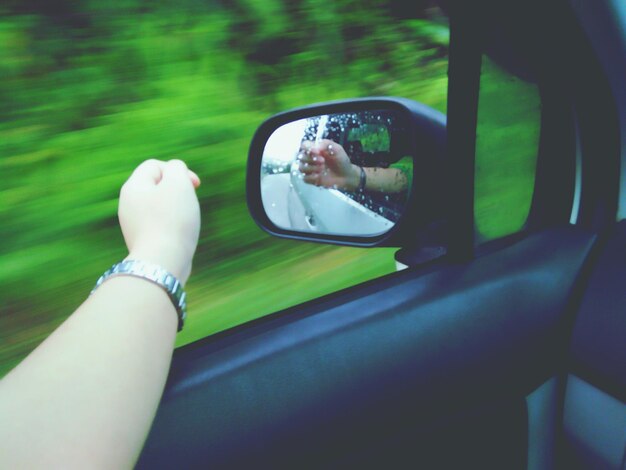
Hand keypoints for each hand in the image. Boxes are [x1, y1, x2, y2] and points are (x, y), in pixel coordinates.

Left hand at [118, 159, 200, 284]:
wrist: (162, 263)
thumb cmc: (172, 221)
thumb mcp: (178, 184)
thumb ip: (177, 168)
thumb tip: (175, 171)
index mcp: (132, 187)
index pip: (155, 166)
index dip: (178, 170)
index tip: (195, 185)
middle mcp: (128, 205)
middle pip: (157, 186)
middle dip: (178, 190)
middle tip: (190, 203)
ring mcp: (133, 225)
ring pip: (160, 207)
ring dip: (177, 210)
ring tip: (186, 222)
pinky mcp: (143, 242)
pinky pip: (160, 225)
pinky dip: (173, 227)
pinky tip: (180, 237)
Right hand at [297, 139, 360, 190]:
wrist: (346, 175)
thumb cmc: (341, 160)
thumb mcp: (337, 148)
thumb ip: (326, 144)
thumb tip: (316, 147)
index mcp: (315, 149)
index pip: (304, 145)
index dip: (308, 148)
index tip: (317, 152)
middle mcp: (310, 158)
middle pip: (300, 157)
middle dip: (310, 159)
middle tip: (323, 161)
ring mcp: (310, 169)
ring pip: (301, 168)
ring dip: (311, 168)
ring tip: (322, 169)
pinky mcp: (311, 179)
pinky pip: (305, 178)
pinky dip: (311, 177)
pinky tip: (319, 176)